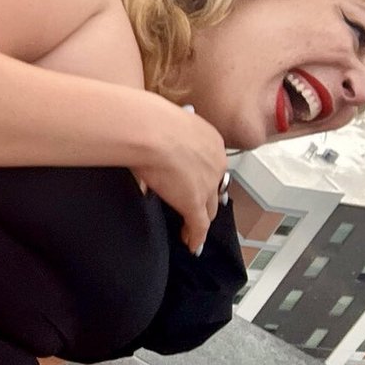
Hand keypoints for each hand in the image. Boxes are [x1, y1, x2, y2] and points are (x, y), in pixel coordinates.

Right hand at [130, 96, 227, 254]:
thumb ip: (163, 139)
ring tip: (192, 229)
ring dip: (201, 218)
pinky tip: (191, 245)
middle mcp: (216, 162)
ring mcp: (207, 183)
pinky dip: (196, 237)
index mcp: (210, 140)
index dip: (203, 175)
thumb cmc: (147, 120)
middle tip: (197, 208)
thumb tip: (149, 152)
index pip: (210, 163)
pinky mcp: (193, 202)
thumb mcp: (162, 124)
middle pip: (215, 187)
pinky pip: (198, 225)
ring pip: (208, 208)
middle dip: (207, 198)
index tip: (193, 181)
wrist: (148, 129)